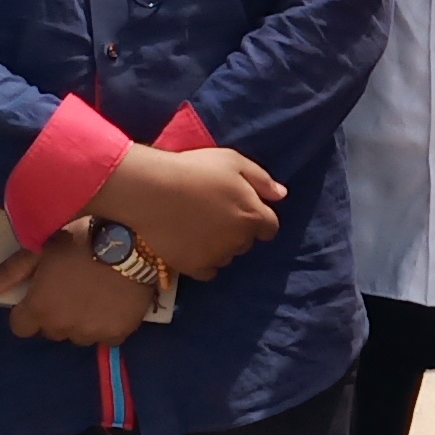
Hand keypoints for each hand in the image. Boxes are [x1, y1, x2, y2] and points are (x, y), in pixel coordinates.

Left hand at [5, 239, 152, 346]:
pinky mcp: (118, 333)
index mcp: (38, 307)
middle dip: (57, 313)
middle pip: (51, 330)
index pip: (21, 326)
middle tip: (72, 286)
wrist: (132, 238)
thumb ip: (9, 273)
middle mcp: (61, 326)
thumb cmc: (81, 236)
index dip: (30, 309)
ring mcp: (91, 332)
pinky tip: (114, 301)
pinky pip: (106, 337)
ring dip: (82, 321)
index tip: (43, 292)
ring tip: (95, 293)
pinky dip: (108, 324)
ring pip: (79, 335)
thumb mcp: (40, 248)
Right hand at [86, 145, 282, 277]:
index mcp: (252, 215)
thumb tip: (281, 195)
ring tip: (198, 227)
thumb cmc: (194, 170)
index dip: (258, 218)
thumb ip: (262, 180)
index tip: (241, 209)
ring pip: (227, 256)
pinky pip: (208, 271)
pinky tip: (190, 244)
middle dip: (237, 230)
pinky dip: (203, 261)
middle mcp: (239, 241)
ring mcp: (216, 256)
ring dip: (220, 246)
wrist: (152, 190)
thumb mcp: (233, 162)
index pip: (270, 227)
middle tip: (214, 213)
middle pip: (246, 242)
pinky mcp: (193, 267)